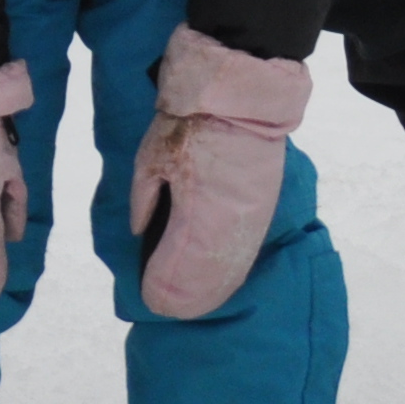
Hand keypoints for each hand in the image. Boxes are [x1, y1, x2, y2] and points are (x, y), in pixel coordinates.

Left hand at [127, 28, 307, 319]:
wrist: (239, 92)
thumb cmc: (187, 122)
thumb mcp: (151, 156)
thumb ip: (144, 198)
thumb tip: (140, 229)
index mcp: (196, 210)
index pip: (181, 262)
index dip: (166, 284)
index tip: (152, 299)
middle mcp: (228, 221)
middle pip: (210, 271)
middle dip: (189, 293)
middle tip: (169, 310)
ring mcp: (251, 214)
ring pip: (233, 262)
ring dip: (215, 284)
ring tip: (198, 304)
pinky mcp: (264, 204)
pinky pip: (247, 245)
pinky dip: (233, 265)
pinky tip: (225, 278)